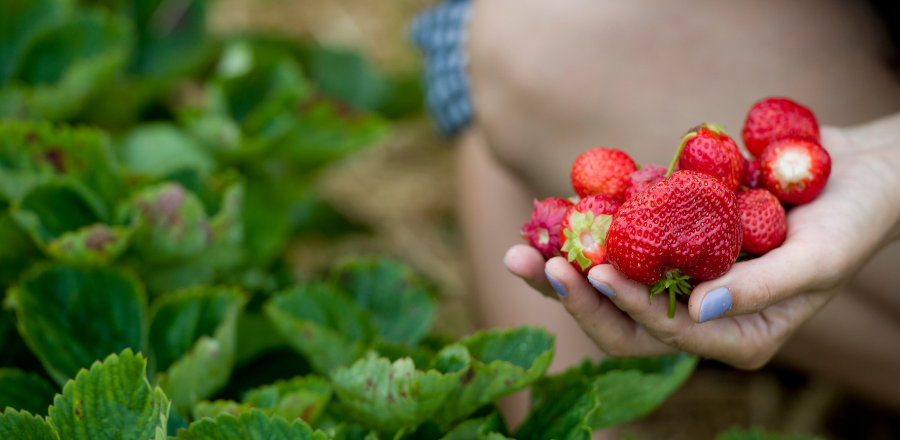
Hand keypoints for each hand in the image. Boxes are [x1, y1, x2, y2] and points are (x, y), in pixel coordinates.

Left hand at [505, 123, 899, 368]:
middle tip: (531, 264)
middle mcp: (701, 314)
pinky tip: (555, 214)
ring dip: (567, 267)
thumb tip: (697, 311)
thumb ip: (760, 289)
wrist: (857, 172)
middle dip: (575, 296)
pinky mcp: (673, 239)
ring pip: (613, 284)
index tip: (597, 271)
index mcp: (735, 335)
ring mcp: (682, 276)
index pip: (668, 333)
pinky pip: (624, 241)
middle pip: (624, 320)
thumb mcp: (818, 260)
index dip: (630, 305)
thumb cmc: (851, 220)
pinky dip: (590, 231)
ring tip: (522, 248)